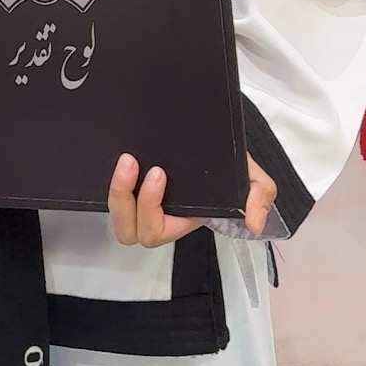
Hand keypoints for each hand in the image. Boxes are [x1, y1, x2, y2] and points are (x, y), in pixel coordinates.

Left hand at [108, 152, 275, 247]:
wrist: (216, 136)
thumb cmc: (231, 164)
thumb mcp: (253, 178)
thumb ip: (258, 198)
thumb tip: (254, 223)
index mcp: (181, 218)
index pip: (156, 229)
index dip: (150, 208)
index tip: (158, 174)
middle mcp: (157, 211)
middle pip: (129, 229)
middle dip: (124, 200)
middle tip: (131, 163)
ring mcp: (139, 195)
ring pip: (116, 212)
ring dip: (115, 189)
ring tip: (125, 158)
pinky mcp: (129, 179)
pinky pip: (108, 191)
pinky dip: (107, 179)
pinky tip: (112, 153)